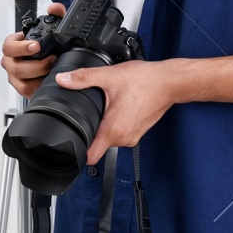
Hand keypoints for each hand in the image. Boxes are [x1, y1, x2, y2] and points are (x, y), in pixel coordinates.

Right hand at [0, 1, 65, 97]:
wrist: (56, 63)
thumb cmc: (49, 47)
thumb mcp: (55, 29)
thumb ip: (57, 16)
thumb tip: (55, 9)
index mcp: (14, 45)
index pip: (8, 46)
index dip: (21, 47)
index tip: (36, 46)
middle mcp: (12, 61)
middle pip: (13, 66)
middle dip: (35, 64)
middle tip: (51, 59)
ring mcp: (16, 77)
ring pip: (21, 81)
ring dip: (39, 76)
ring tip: (53, 70)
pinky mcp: (24, 89)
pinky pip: (27, 92)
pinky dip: (39, 87)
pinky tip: (49, 80)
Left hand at [56, 58, 183, 165]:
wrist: (169, 82)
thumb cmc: (145, 81)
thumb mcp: (109, 76)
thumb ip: (83, 78)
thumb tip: (63, 79)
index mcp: (114, 129)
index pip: (91, 156)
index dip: (76, 154)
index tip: (68, 147)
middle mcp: (124, 138)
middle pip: (97, 145)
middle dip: (89, 131)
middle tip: (88, 113)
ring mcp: (132, 136)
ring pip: (109, 138)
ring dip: (103, 127)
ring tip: (105, 108)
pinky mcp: (138, 132)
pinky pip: (119, 133)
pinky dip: (115, 124)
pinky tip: (116, 108)